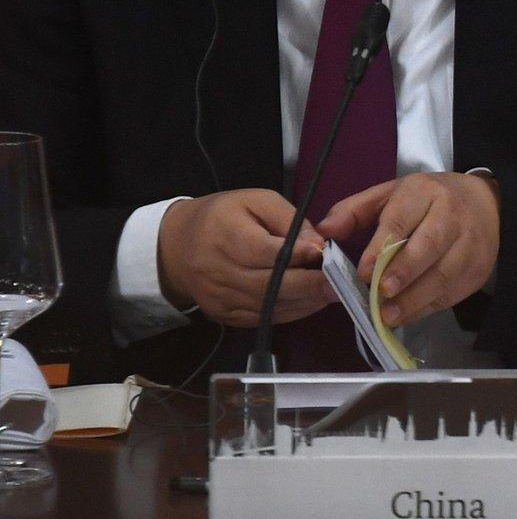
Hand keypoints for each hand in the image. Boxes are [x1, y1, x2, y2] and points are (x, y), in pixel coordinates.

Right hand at [158, 189, 330, 326]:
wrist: (175, 246)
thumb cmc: (222, 216)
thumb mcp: (257, 201)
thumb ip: (290, 220)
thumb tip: (317, 245)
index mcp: (224, 234)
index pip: (267, 252)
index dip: (299, 256)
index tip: (325, 254)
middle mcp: (217, 270)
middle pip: (271, 285)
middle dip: (310, 285)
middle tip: (339, 283)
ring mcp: (218, 297)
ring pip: (269, 306)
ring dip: (304, 301)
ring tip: (329, 293)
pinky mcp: (223, 315)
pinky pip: (262, 318)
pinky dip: (289, 312)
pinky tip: (308, 302)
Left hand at [317, 172, 499, 326]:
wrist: (487, 203)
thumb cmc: (428, 200)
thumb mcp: (391, 194)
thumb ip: (355, 211)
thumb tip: (324, 231)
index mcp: (425, 192)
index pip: (401, 220)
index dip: (381, 248)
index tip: (364, 273)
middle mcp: (453, 215)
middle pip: (429, 246)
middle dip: (404, 272)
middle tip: (381, 293)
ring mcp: (471, 243)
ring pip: (444, 273)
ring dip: (415, 297)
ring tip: (389, 314)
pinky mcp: (479, 268)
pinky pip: (453, 292)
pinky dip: (427, 307)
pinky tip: (407, 314)